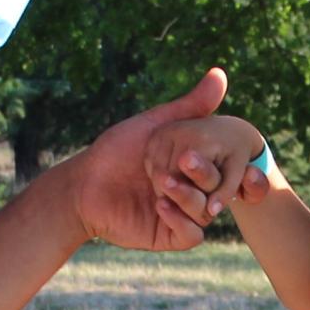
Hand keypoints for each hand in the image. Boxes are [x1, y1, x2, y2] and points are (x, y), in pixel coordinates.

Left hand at [62, 69, 257, 249]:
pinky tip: (161, 204)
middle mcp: (191, 190)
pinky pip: (191, 235)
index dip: (226, 161)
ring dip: (188, 196)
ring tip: (163, 180)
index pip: (223, 166)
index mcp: (193, 167)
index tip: (217, 149)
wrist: (83, 185)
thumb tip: (220, 73)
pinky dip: (182, 220)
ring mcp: (181, 214)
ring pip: (206, 213)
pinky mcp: (168, 235)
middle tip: (185, 160)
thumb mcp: (157, 125)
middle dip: (205, 175)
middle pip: (217, 189)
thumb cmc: (116, 152)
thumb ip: (190, 105)